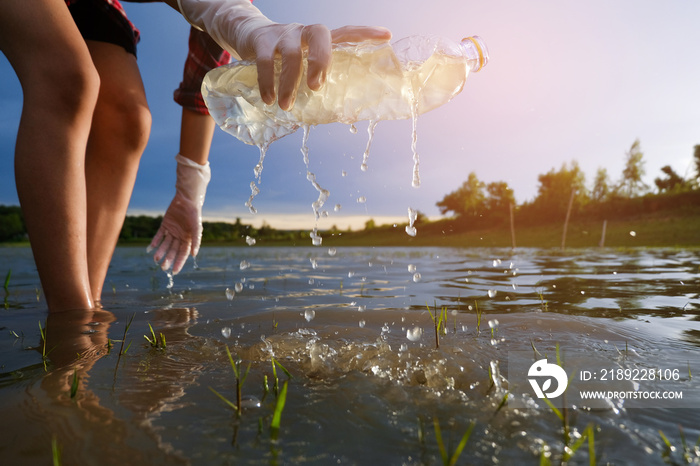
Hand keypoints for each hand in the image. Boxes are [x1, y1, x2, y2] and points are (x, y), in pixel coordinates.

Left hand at [148, 154, 210, 274]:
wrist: (186, 199)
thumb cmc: (194, 213)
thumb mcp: (196, 227)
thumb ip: (196, 240)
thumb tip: (194, 255)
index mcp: (189, 239)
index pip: (183, 253)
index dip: (179, 262)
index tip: (174, 271)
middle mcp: (180, 236)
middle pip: (173, 250)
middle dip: (168, 259)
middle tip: (163, 268)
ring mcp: (172, 231)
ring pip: (165, 244)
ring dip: (161, 252)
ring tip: (155, 259)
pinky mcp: (165, 225)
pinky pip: (159, 235)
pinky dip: (155, 242)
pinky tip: (150, 249)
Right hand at [238, 24, 391, 109]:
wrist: (246, 35)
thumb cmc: (282, 57)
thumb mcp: (301, 63)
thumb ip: (316, 80)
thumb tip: (338, 114)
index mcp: (319, 40)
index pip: (346, 32)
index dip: (365, 33)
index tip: (386, 36)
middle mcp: (303, 32)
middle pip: (319, 35)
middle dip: (320, 60)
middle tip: (316, 87)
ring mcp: (283, 35)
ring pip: (291, 54)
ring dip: (290, 82)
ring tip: (286, 106)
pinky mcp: (262, 40)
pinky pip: (266, 61)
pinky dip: (267, 82)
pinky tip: (269, 99)